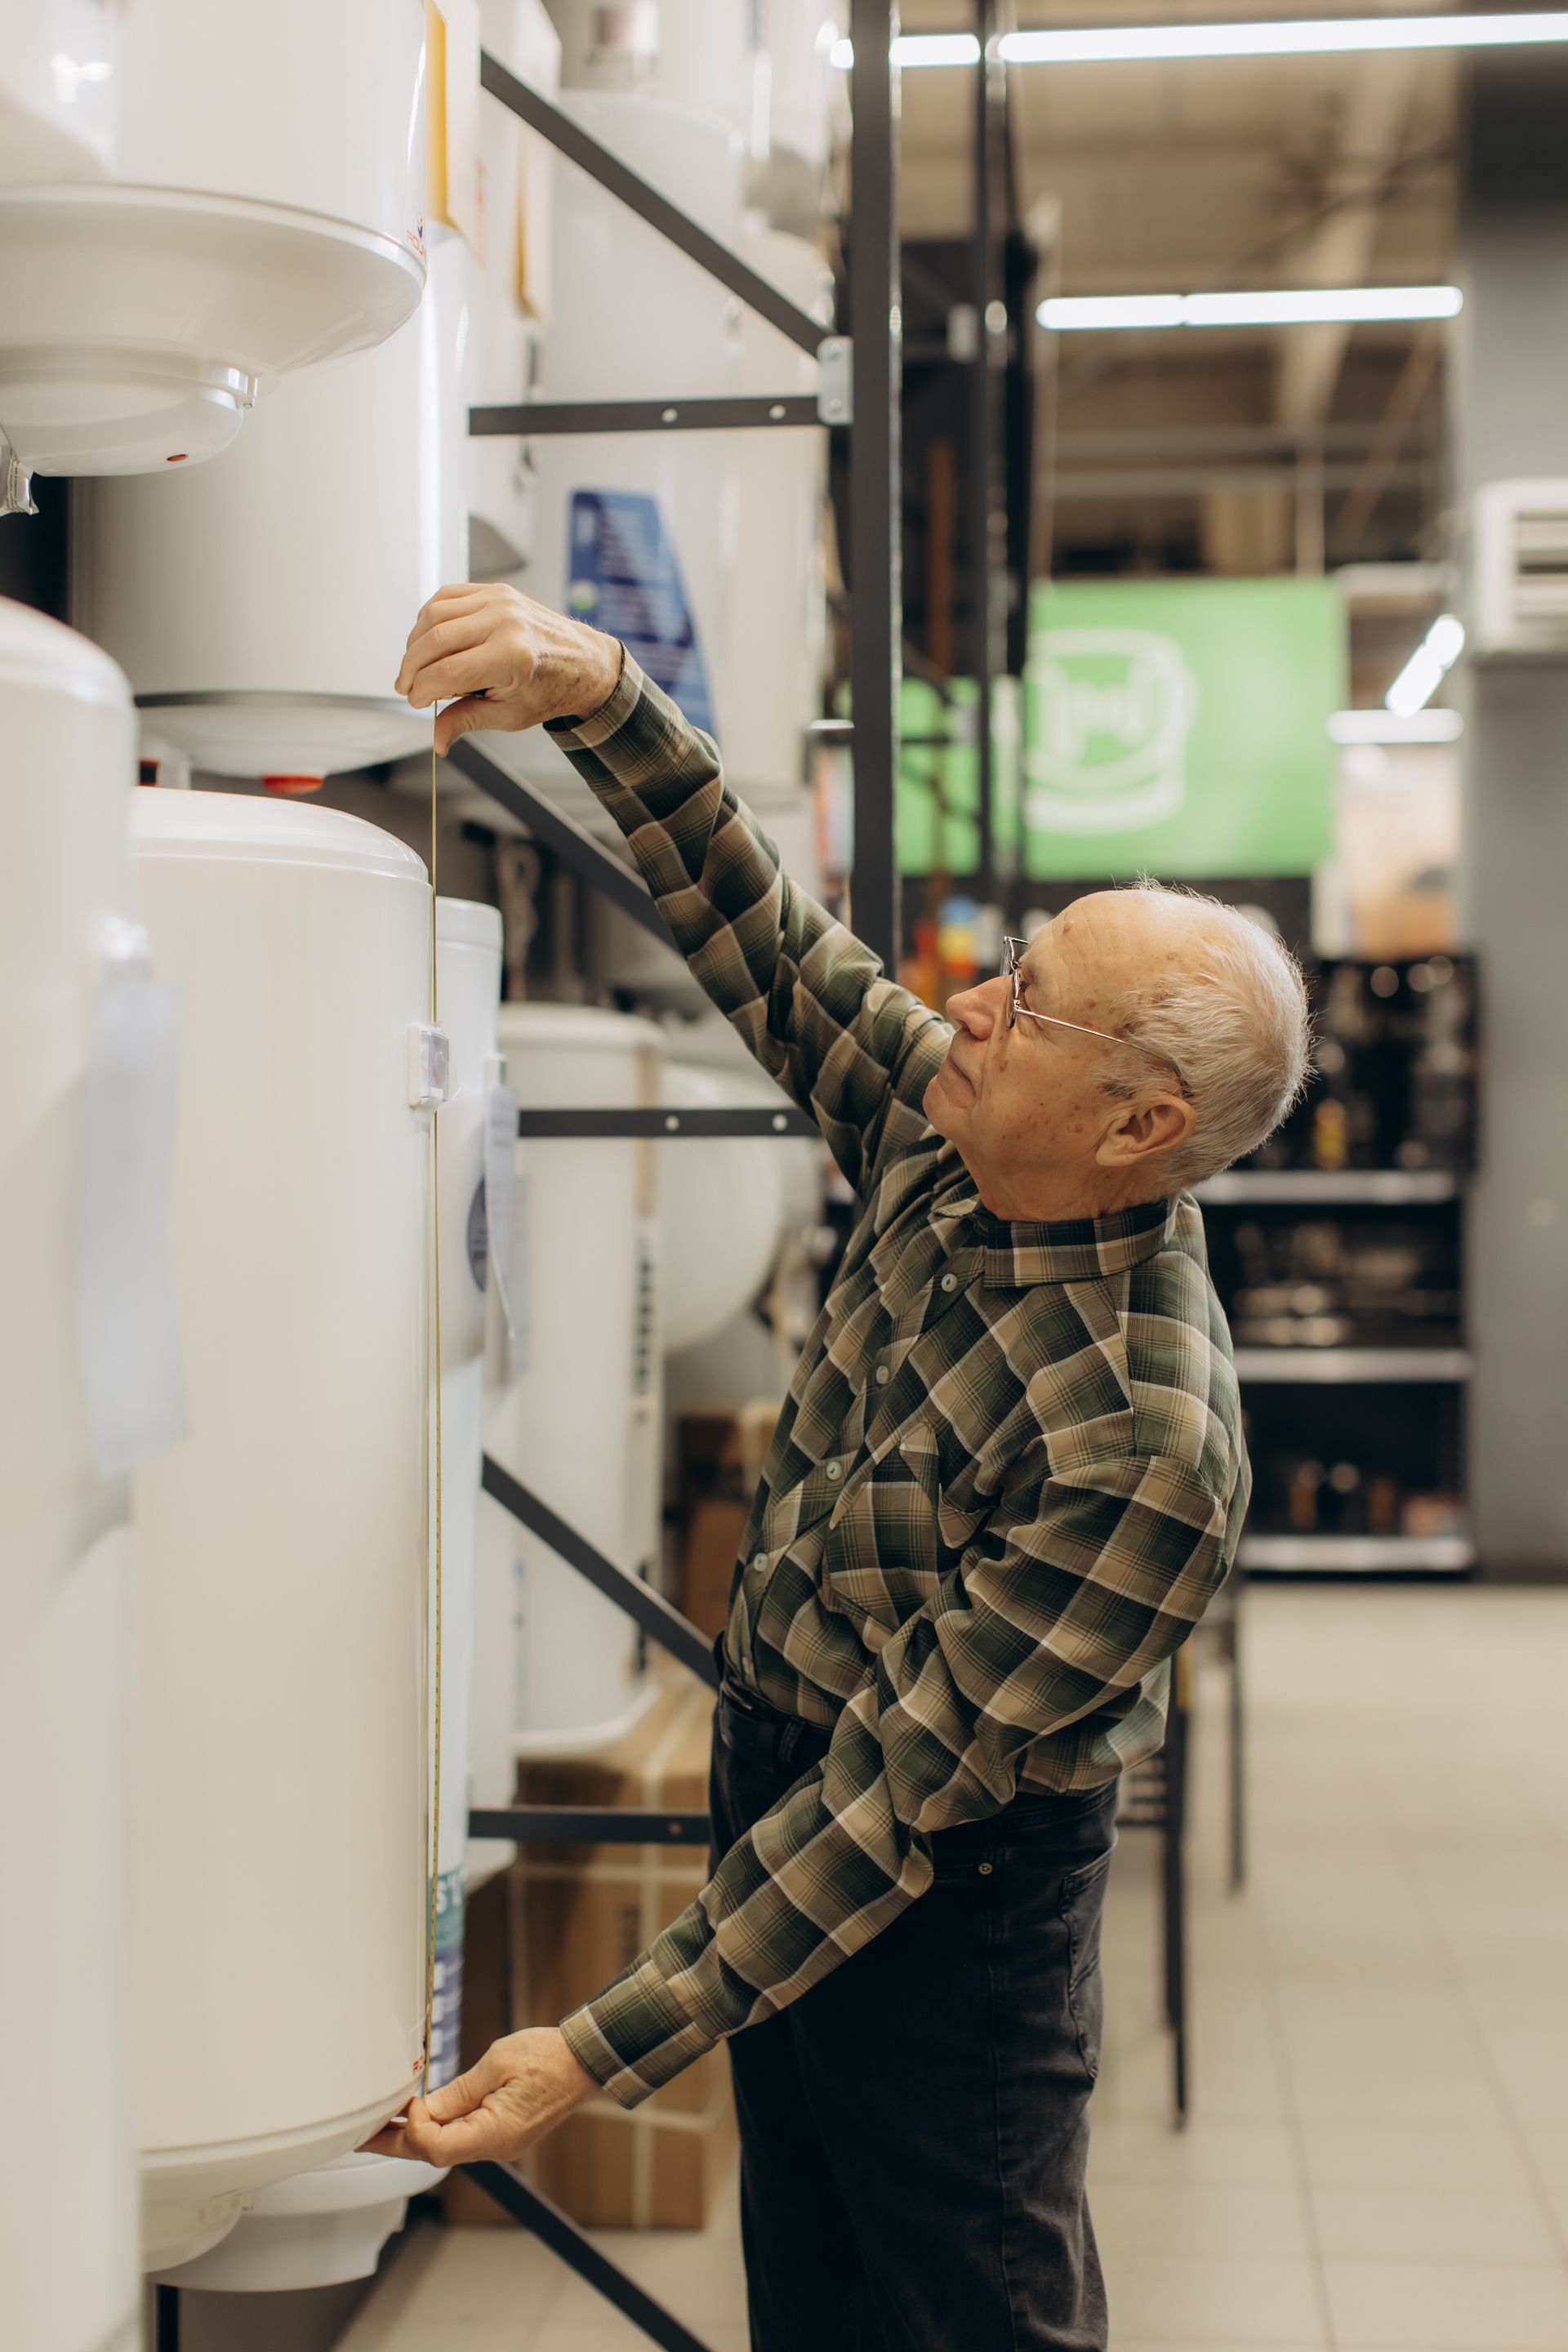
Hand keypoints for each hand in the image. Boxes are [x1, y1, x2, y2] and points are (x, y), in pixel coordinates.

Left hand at [358, 2028, 597, 2165]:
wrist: (584, 2060)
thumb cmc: (547, 2056)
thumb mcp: (496, 2063)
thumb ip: (458, 2091)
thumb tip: (424, 2110)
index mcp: (494, 2133)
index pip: (436, 2147)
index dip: (413, 2128)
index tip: (407, 2100)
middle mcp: (495, 2147)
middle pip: (434, 2154)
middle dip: (396, 2142)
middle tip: (360, 2135)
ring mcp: (499, 2142)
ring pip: (446, 2147)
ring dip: (414, 2135)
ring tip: (382, 2122)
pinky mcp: (503, 2132)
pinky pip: (462, 2138)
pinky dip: (438, 2128)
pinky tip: (421, 2115)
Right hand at [395, 582, 623, 753]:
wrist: (583, 661)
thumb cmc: (551, 688)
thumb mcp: (510, 715)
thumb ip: (467, 721)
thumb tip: (437, 739)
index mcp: (512, 657)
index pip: (447, 673)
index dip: (422, 689)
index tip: (414, 700)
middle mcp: (505, 622)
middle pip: (435, 641)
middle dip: (411, 667)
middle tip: (405, 686)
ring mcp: (500, 601)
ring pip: (434, 614)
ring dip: (415, 641)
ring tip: (414, 665)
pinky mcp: (495, 590)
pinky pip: (447, 596)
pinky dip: (429, 617)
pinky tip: (427, 638)